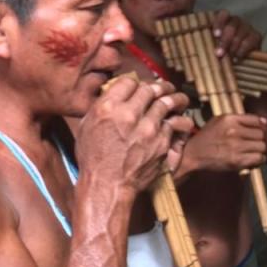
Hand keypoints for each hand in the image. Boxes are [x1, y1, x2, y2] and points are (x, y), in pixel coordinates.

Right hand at [76, 78, 193, 192]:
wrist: (107, 185)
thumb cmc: (93, 158)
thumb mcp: (86, 127)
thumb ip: (100, 108)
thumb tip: (111, 96)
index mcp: (108, 107)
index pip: (129, 82)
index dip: (135, 83)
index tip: (139, 88)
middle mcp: (129, 114)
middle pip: (150, 89)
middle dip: (157, 88)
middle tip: (163, 89)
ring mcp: (148, 128)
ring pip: (168, 102)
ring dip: (175, 99)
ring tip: (178, 99)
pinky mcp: (162, 142)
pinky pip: (176, 123)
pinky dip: (179, 120)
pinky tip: (180, 120)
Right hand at [178, 113, 266, 174]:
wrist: (192, 155)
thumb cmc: (206, 138)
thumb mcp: (218, 122)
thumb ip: (240, 119)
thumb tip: (264, 122)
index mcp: (228, 119)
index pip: (256, 120)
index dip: (258, 127)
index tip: (254, 132)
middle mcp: (233, 131)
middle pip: (261, 134)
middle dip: (256, 139)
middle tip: (248, 144)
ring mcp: (235, 146)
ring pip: (262, 146)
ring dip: (257, 150)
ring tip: (248, 151)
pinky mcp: (237, 160)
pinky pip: (259, 158)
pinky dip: (257, 160)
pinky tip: (249, 159)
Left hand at [212, 10, 261, 61]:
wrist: (241, 56)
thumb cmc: (221, 48)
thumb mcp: (212, 43)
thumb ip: (208, 41)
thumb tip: (198, 50)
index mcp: (224, 19)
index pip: (223, 14)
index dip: (219, 23)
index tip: (215, 35)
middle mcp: (236, 20)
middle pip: (231, 27)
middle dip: (225, 41)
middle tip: (219, 53)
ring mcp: (247, 27)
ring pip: (240, 35)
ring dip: (232, 48)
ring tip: (228, 58)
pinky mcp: (256, 36)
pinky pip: (249, 42)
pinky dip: (242, 51)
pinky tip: (236, 59)